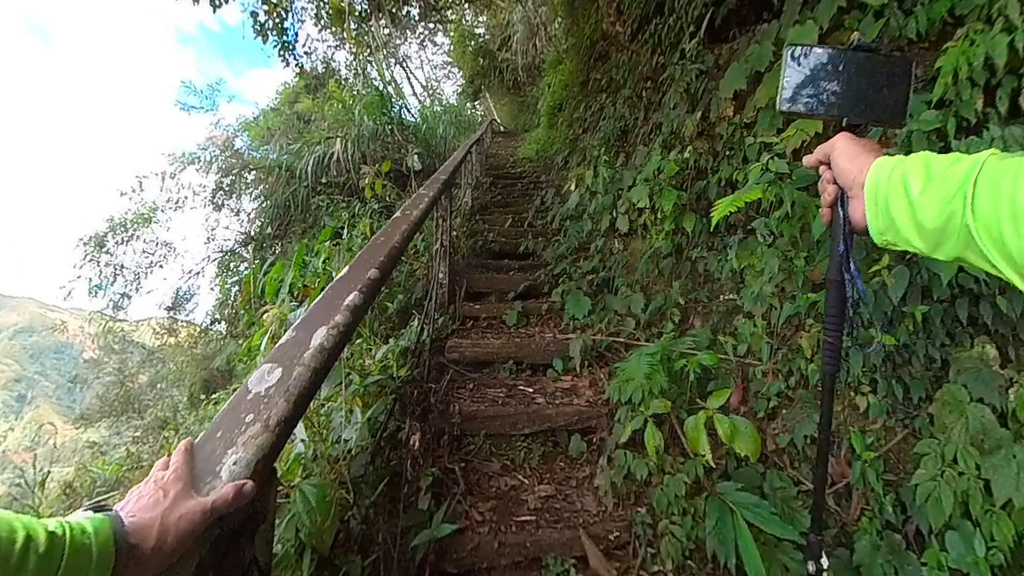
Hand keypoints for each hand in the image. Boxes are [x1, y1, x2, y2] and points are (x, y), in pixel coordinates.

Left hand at [113, 438, 255, 575]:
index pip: (182, 455)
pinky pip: (136, 499)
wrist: (121, 548)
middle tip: (177, 464)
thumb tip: (250, 484)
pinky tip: (146, 508)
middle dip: (170, 463)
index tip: (190, 442)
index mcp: (174, 477)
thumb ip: (224, 500)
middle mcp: (153, 481)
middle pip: (162, 465)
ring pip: (148, 481)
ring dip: (156, 481)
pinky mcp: (123, 511)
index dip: (187, 447)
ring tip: (163, 487)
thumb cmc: (164, 528)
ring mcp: (135, 495)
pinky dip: (143, 500)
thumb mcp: (201, 515)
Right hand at [802, 132, 883, 233]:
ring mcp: (851, 196)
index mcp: (854, 159)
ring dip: (827, 194)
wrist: (871, 192)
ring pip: (825, 196)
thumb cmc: (858, 164)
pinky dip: (827, 212)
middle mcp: (853, 176)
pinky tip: (831, 209)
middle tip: (833, 180)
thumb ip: (821, 150)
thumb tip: (807, 160)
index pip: (830, 162)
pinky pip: (829, 213)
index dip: (824, 164)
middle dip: (825, 180)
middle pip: (826, 180)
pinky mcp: (848, 212)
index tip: (825, 165)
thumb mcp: (839, 144)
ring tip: (836, 194)